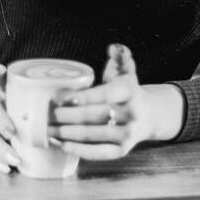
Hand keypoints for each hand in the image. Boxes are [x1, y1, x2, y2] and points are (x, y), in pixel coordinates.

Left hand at [48, 44, 151, 160]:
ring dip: (68, 134)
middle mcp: (131, 114)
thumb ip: (121, 57)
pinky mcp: (122, 150)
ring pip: (94, 135)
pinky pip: (99, 153)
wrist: (150, 115)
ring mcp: (127, 134)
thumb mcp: (127, 72)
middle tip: (48, 115)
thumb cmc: (129, 91)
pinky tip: (62, 145)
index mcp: (130, 91)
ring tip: (49, 130)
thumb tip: (113, 47)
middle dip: (69, 117)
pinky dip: (79, 151)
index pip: (105, 94)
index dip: (83, 97)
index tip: (62, 98)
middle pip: (95, 116)